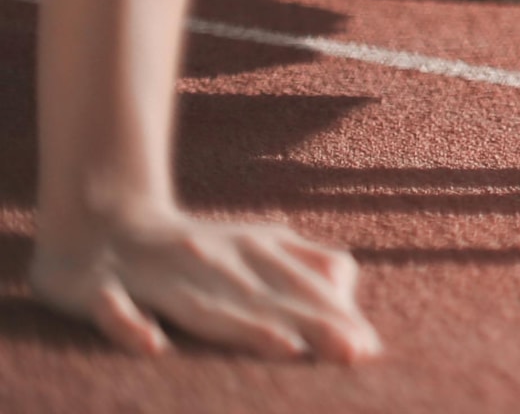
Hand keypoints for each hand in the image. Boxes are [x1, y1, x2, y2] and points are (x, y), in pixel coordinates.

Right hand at [29, 209, 380, 360]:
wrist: (101, 219)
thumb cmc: (197, 249)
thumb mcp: (258, 248)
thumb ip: (308, 267)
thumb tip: (355, 303)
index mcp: (251, 252)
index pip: (300, 288)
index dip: (335, 317)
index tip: (368, 349)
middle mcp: (211, 261)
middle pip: (265, 299)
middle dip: (309, 324)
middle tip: (351, 352)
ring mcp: (153, 274)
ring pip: (199, 305)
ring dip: (242, 326)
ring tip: (287, 347)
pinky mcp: (98, 287)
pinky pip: (114, 308)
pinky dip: (131, 325)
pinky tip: (154, 347)